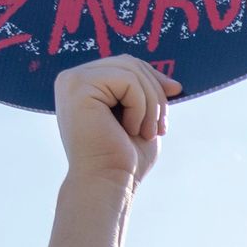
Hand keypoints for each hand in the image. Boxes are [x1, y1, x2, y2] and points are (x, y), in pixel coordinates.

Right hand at [53, 57, 174, 186]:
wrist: (108, 183)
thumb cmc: (123, 160)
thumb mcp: (141, 121)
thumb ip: (149, 97)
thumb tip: (173, 82)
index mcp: (84, 85)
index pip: (127, 66)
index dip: (154, 84)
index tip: (165, 117)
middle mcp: (72, 78)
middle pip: (130, 63)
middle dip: (155, 94)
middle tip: (159, 129)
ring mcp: (73, 81)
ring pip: (131, 71)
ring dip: (150, 104)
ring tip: (146, 132)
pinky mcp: (79, 87)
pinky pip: (127, 81)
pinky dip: (140, 107)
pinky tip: (131, 129)